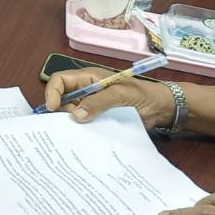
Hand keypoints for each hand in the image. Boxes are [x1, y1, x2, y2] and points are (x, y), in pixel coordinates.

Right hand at [42, 66, 176, 127]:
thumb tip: (76, 115)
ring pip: (70, 112)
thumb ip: (99, 102)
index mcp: (88, 78)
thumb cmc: (144, 95)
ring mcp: (91, 105)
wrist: (163, 110)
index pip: (60, 80)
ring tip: (79, 130)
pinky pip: (82, 123)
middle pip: (61, 97)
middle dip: (62, 109)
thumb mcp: (121, 94)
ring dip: (71, 121)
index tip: (52, 108)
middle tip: (73, 121)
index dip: (52, 92)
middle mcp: (86, 90)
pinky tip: (83, 136)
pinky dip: (80, 129)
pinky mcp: (98, 118)